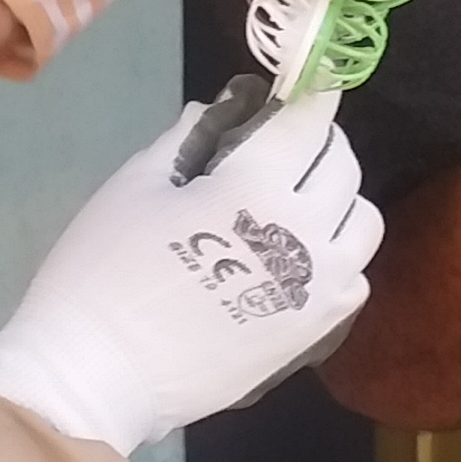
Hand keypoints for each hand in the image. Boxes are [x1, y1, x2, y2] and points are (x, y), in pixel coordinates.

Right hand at [0, 92, 383, 455]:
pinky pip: (354, 278)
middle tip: (284, 143)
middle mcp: (304, 232)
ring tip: (298, 202)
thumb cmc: (101, 271)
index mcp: (256, 186)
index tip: (303, 87)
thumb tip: (226, 106)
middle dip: (320, 141)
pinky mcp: (314, 333)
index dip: (311, 96)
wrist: (97, 374)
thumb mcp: (135, 185)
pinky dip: (338, 256)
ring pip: (363, 222)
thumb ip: (190, 137)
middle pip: (343, 166)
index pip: (310, 122)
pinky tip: (299, 257)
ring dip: (339, 199)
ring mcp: (317, 288)